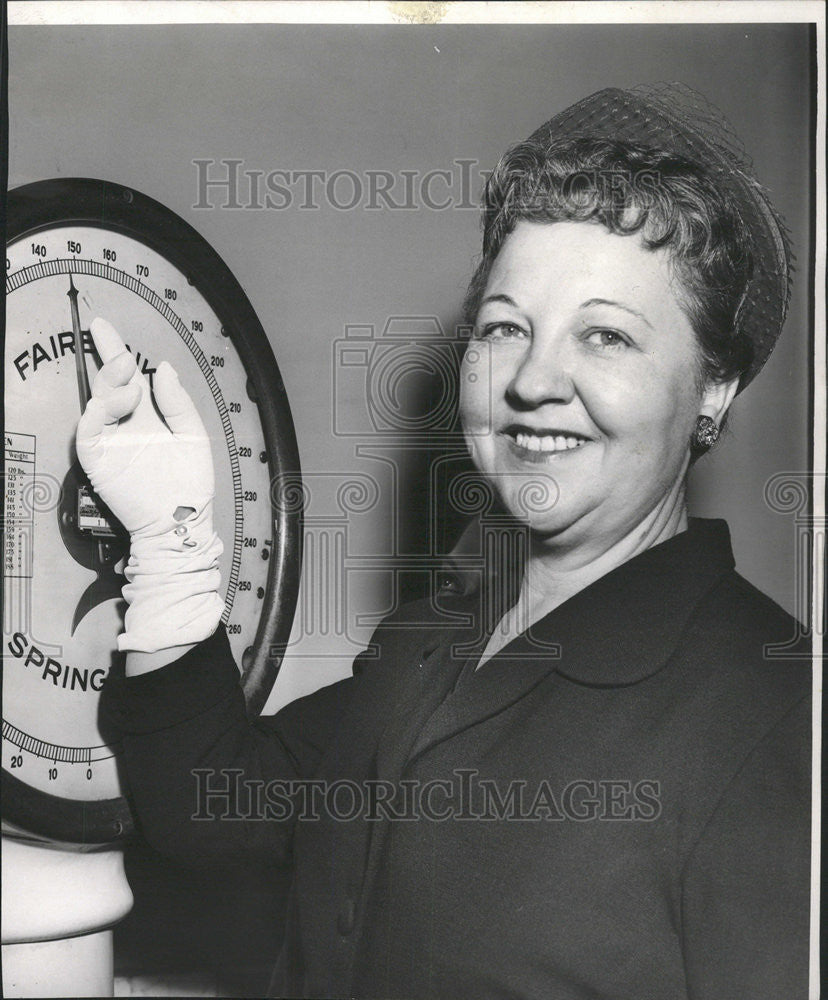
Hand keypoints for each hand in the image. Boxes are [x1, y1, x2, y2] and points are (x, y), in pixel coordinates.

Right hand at [76, 318, 213, 539]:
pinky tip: (123, 404)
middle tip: (120, 352)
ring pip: (97, 400)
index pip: (128, 378)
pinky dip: (101, 410)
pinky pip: (89, 427)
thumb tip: (164, 369)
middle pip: (108, 383)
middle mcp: (126, 425)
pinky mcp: (99, 458)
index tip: (104, 326)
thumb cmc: (190, 485)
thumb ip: (179, 403)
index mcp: (149, 417)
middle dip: (109, 360)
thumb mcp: (194, 436)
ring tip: (130, 383)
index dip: (114, 352)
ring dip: (110, 384)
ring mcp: (111, 440)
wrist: (182, 522)